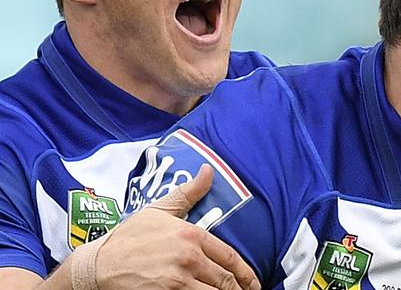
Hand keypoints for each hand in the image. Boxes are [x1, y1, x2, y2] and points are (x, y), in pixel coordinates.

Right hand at [95, 164, 260, 289]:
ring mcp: (178, 281)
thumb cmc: (130, 237)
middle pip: (225, 281)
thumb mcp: (160, 209)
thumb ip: (189, 193)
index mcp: (192, 235)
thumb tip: (209, 170)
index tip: (252, 283)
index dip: (245, 274)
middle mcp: (189, 258)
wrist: (99, 264)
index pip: (229, 257)